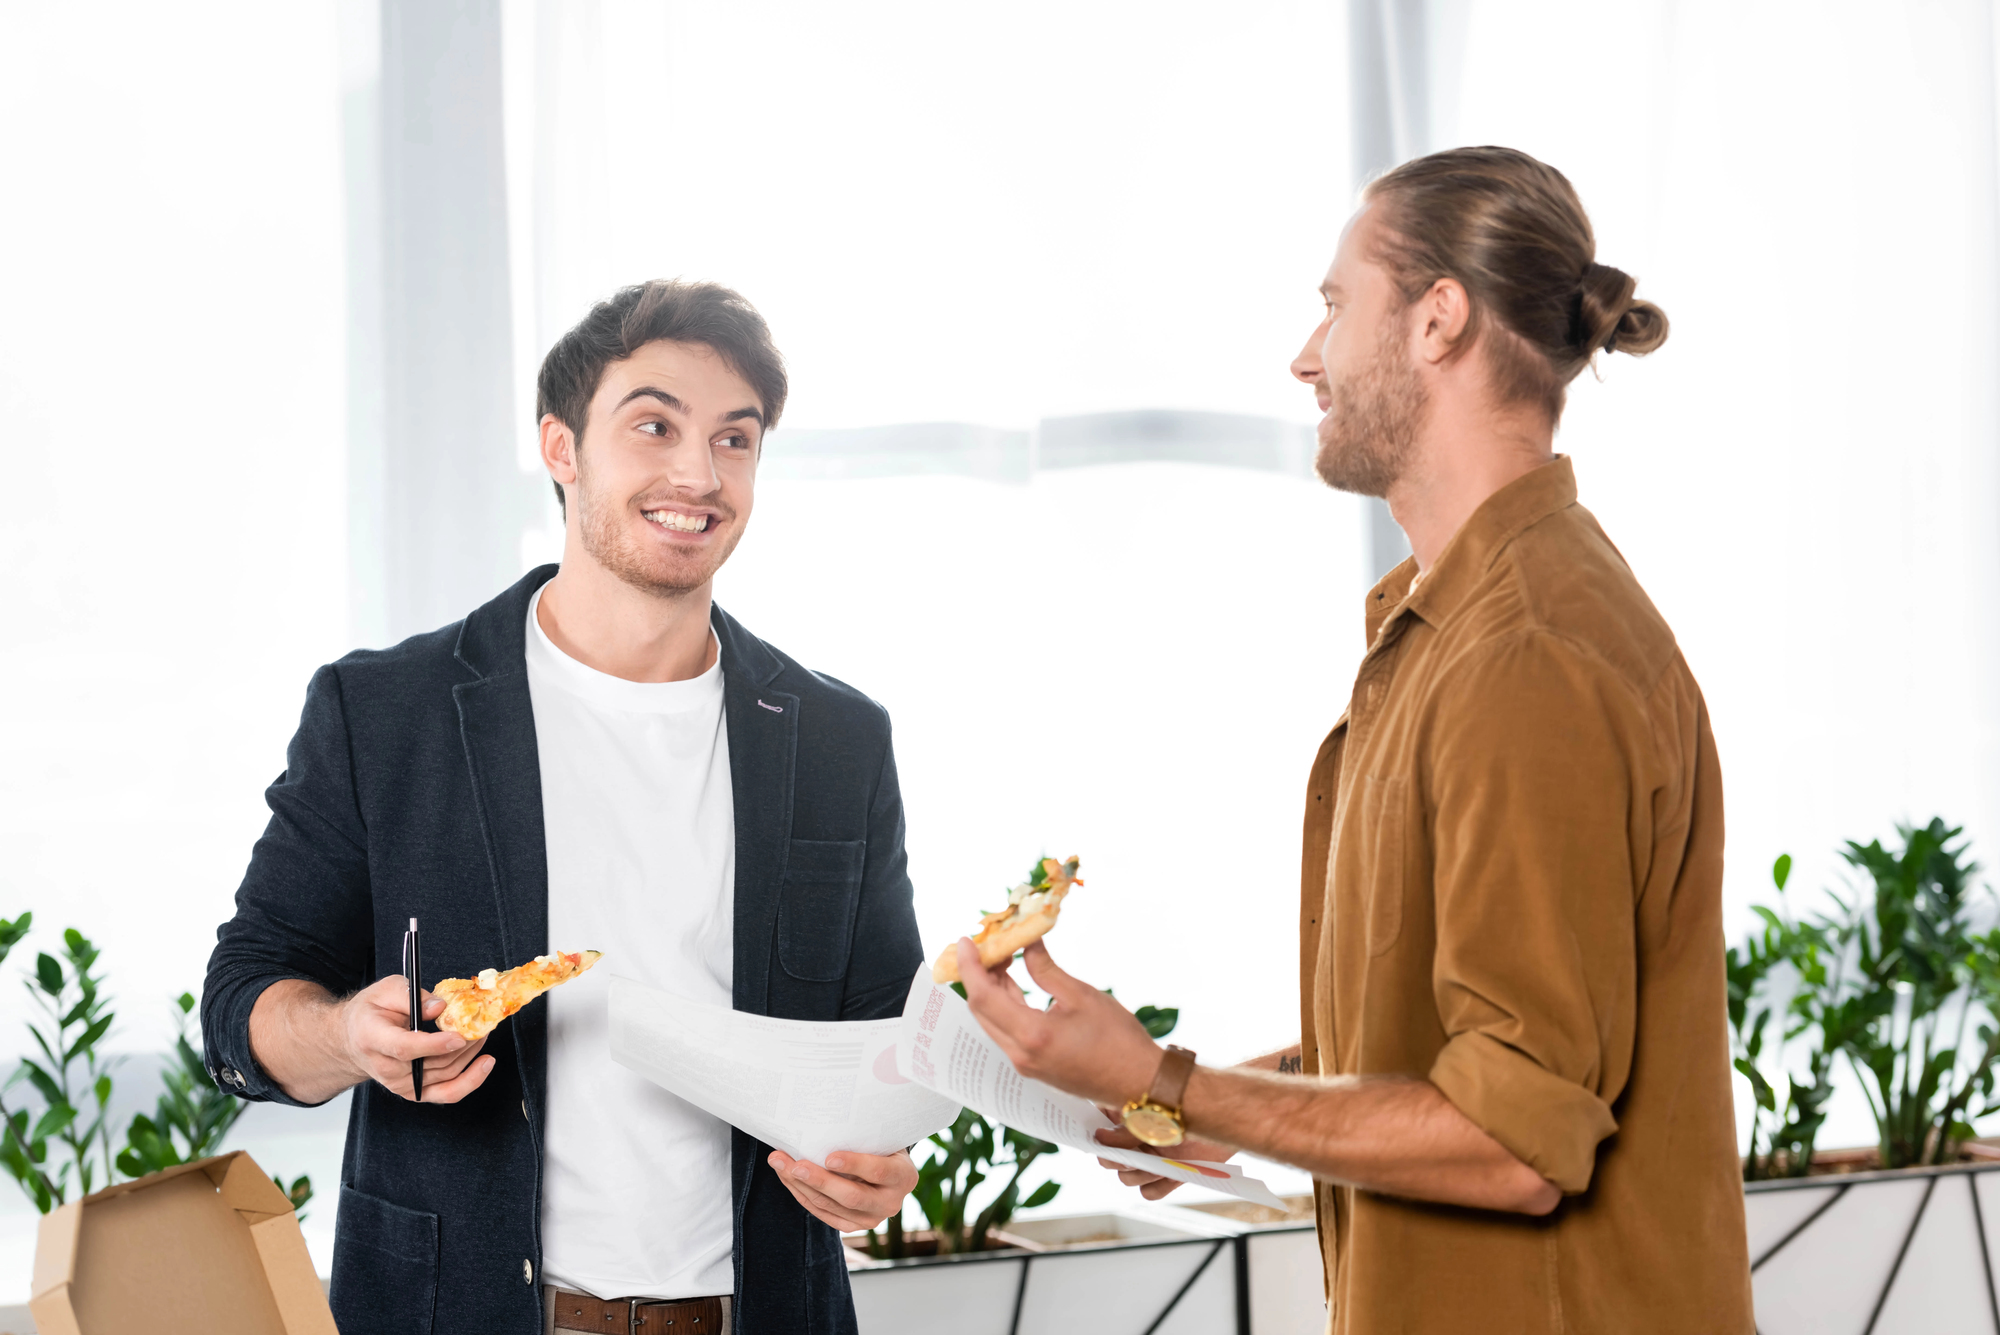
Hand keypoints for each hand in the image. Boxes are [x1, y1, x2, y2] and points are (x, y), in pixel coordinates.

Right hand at [340, 974, 493, 1102]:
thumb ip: (411, 996)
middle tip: (482, 1024)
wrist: (354, 1039)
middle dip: (464, 1044)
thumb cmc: (371, 1012)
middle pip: (433, 1063)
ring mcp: (400, 1084)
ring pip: (446, 1074)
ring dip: (470, 1055)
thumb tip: (440, 1007)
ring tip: (483, 1033)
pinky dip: (469, 1081)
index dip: (434, 1045)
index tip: (459, 1037)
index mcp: (374, 1039)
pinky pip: (446, 1093)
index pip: (405, 1048)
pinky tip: (485, 1065)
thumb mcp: (386, 990)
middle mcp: (386, 1067)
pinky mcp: (413, 1092)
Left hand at [767, 1147, 918, 1231]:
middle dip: (819, 1180)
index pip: (879, 1172)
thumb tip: (827, 1115)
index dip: (854, 1165)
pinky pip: (822, 1213)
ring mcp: (871, 1219)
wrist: (889, 1170)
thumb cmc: (882, 1145)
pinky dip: (801, 1195)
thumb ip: (865, 1136)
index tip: (829, 1156)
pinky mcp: (852, 1226)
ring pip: (830, 1206)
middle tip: (794, 1165)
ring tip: (780, 1164)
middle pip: (851, 1196)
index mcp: (904, 1177)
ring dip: (800, 1185)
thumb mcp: (884, 1138)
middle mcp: (891, 1203)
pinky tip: (787, 1178)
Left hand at [955, 938, 1160, 1107]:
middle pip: (982, 1010)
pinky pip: (1006, 1032)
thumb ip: (1046, 969)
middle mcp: (1020, 1055)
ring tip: (1005, 959)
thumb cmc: (1118, 1039)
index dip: (970, 966)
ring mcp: (1025, 1065)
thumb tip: (1027, 943)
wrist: (1138, 1083)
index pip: (983, 996)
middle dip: (979, 974)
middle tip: (990, 946)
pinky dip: (1004, 1006)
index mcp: (1031, 1035)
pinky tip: (1015, 985)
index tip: (965, 941)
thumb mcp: (1082, 995)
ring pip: (992, 1021)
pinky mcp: (1033, 1068)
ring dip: (992, 990)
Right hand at [1092, 1124, 1238, 1200]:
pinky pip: (1151, 1193)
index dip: (1094, 1135)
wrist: (1228, 1114)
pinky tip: (1169, 1174)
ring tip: (1156, 1162)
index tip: (1093, 1138)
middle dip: (1119, 1161)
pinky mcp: (1170, 1176)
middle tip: (1131, 1155)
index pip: (1098, 1128)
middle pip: (1110, 1161)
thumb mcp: (1152, 1116)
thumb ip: (1125, 1130)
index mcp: (1126, 1117)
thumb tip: (1098, 1138)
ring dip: (1139, 1174)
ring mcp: (1152, 1159)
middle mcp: (1136, 1140)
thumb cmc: (1188, 1106)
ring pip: (1128, 1179)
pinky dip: (1157, 1187)